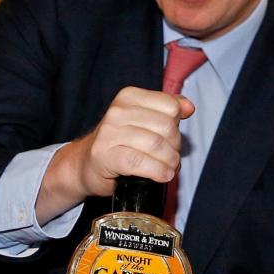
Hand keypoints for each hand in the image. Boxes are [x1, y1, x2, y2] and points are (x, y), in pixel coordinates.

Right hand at [39, 87, 194, 219]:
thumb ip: (167, 109)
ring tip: (168, 168)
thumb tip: (188, 106)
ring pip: (156, 145)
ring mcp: (109, 133)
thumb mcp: (142, 120)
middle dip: (175, 146)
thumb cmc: (119, 143)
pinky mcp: (105, 156)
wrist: (86, 165)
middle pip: (166, 127)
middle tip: (171, 157)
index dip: (178, 125)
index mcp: (128, 97)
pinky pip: (140, 162)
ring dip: (169, 162)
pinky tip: (162, 175)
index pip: (170, 106)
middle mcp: (117, 111)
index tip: (171, 137)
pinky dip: (157, 171)